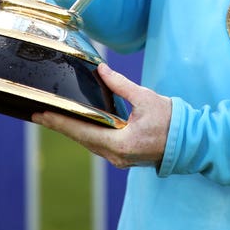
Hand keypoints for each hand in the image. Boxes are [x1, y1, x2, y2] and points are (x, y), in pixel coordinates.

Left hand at [32, 63, 171, 169]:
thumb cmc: (170, 120)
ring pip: (89, 143)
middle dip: (61, 126)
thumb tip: (101, 70)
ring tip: (54, 118)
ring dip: (72, 130)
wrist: (189, 142)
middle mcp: (116, 156)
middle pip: (82, 139)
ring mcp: (119, 159)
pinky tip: (79, 125)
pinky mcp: (123, 156)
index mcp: (120, 144)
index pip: (82, 131)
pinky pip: (99, 144)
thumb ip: (120, 85)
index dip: (60, 122)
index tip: (42, 115)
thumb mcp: (145, 98)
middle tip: (40, 114)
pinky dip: (87, 134)